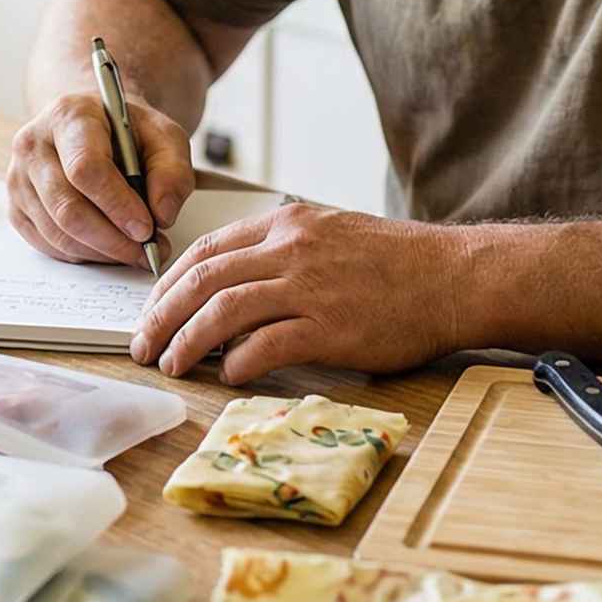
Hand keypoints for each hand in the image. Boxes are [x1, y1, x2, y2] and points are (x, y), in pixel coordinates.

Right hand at [6, 90, 196, 266]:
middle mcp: (33, 146)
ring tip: (136, 250)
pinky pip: (50, 246)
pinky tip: (109, 246)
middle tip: (149, 251)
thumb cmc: (129, 133)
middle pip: (68, 208)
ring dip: (103, 253)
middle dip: (114, 240)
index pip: (85, 168)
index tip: (147, 228)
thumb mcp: (165, 138)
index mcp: (68, 117)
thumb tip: (162, 216)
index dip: (117, 205)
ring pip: (59, 234)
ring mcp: (19, 179)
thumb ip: (172, 172)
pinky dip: (85, 255)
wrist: (96, 129)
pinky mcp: (17, 208)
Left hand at [131, 204, 465, 382]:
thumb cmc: (398, 264)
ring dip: (188, 342)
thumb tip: (231, 291)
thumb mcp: (331, 235)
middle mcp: (291, 250)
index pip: (206, 250)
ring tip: (173, 365)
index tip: (152, 311)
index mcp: (287, 225)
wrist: (456, 277)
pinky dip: (238, 362)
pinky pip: (268, 345)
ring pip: (224, 311)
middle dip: (163, 316)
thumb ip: (281, 254)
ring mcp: (311, 287)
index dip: (168, 283)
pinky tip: (227, 376)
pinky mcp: (332, 327)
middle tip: (145, 346)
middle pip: (203, 280)